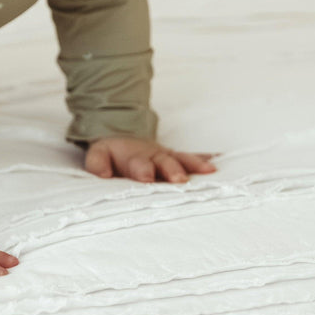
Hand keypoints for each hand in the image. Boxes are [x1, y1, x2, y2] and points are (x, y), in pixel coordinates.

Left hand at [84, 135, 217, 183]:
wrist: (122, 136)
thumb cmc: (111, 154)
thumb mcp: (99, 155)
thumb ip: (98, 163)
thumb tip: (103, 173)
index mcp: (132, 158)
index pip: (138, 164)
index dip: (142, 169)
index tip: (148, 177)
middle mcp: (153, 156)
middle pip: (164, 162)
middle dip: (172, 169)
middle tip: (180, 178)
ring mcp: (167, 157)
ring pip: (181, 159)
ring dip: (193, 165)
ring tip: (209, 171)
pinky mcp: (177, 159)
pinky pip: (192, 159)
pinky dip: (204, 160)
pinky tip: (216, 164)